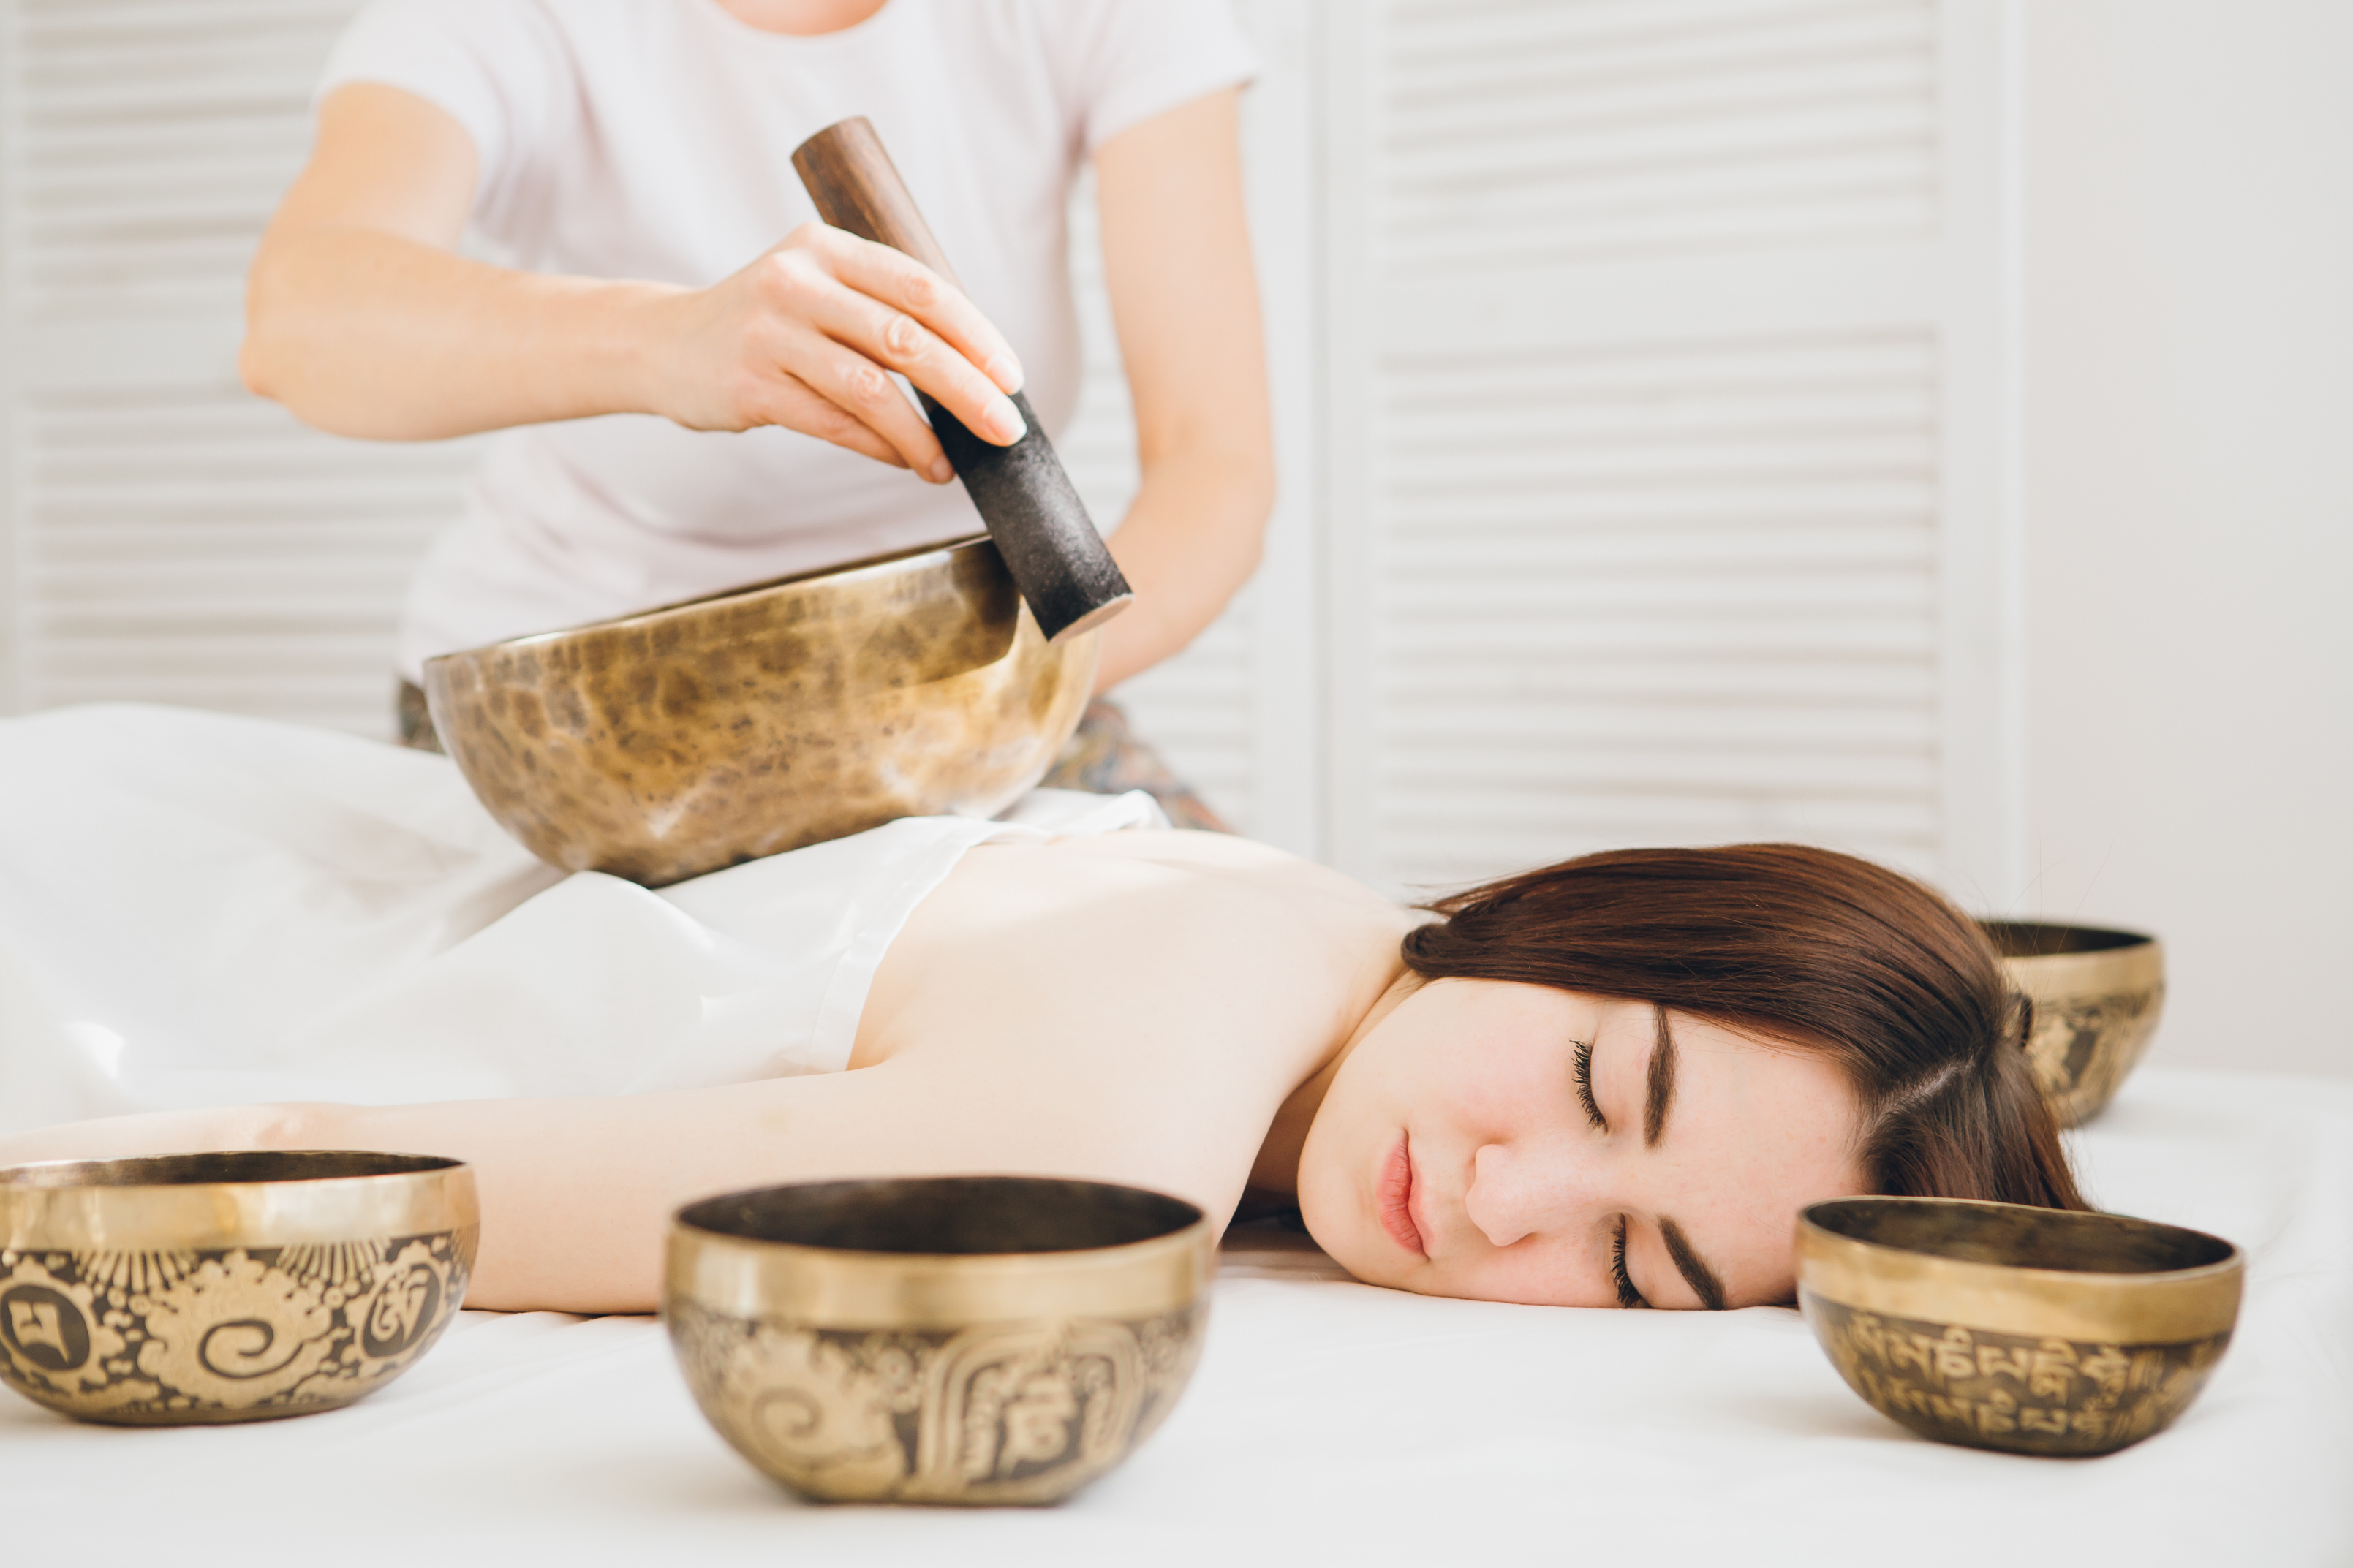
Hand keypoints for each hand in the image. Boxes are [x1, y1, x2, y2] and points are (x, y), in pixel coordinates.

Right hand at [643, 223, 1027, 479]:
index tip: (1011, 377)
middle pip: (905, 340)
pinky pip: (834, 423)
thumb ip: (880, 312)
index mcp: (825, 247)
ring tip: (950, 462)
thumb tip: (975, 369)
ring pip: (871, 389)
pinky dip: (881, 447)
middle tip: (1005, 428)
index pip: (921, 288)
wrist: (664, 343)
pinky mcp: (749, 386)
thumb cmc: (765, 323)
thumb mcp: (817, 290)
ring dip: (923, 434)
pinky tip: (909, 461)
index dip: (976, 334)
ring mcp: (769, 334)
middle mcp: (796, 282)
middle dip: (967, 390)